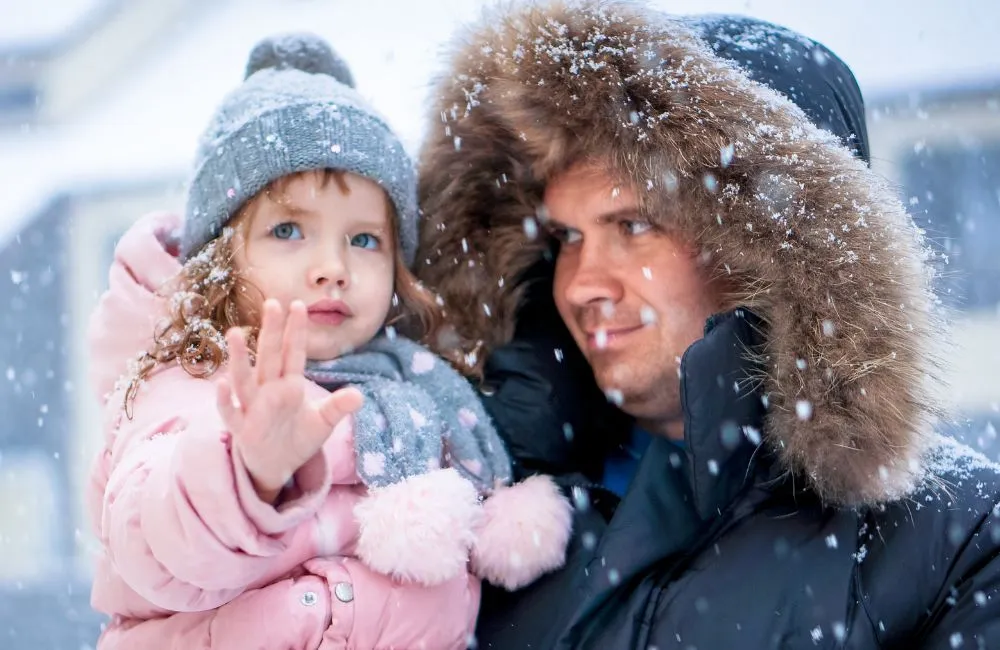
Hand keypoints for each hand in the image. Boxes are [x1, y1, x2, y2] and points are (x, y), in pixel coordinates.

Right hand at [216, 299, 362, 503]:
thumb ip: (338, 406)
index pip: (293, 353)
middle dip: (271, 332)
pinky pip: (231, 412)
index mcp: (289, 385)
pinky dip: (226, 400)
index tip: (298, 304)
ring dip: (239, 358)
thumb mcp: (323, 422)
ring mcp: (253, 408)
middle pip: (269, 357)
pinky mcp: (242, 428)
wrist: (277, 467)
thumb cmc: (297, 438)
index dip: (295, 331)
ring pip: (244, 379)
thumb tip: (360, 395)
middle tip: (272, 303)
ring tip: (236, 333)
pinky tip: (223, 384)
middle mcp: (269, 390)